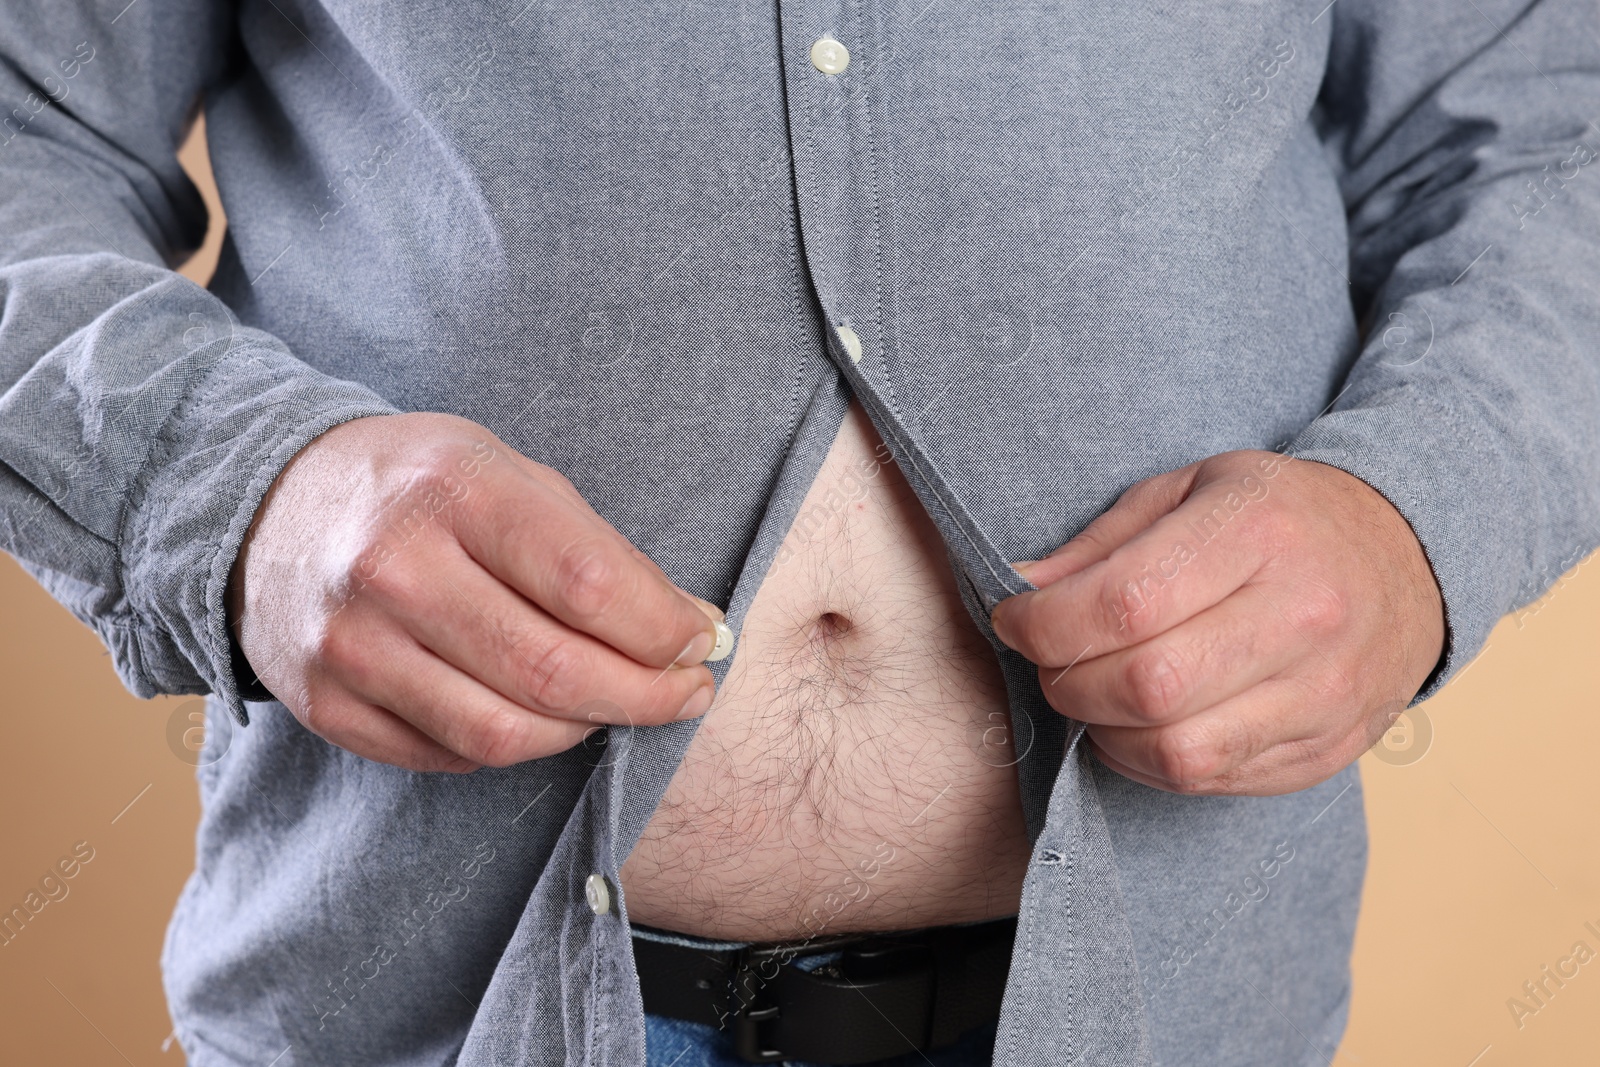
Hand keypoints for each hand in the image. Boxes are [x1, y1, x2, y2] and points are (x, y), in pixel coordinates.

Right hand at [227, 412, 727, 772]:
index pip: (589, 585)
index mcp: (456, 490)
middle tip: (685, 694)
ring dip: (583, 730)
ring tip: (611, 704)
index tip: (699, 642)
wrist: (268, 503)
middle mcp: (395, 569)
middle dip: (645, 696)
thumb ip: (598, 550)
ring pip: (504, 732)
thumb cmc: (417, 486)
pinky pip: (449, 755)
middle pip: (553, 671)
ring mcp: (352, 644)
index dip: (663, 630)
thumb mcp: (510, 473)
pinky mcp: (325, 703)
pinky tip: (533, 713)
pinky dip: (510, 744)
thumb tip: (691, 628)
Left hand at [988, 450, 1445, 795]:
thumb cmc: (1277, 518)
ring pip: (1178, 751)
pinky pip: (1212, 781)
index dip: (1047, 625)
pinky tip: (1144, 723)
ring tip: (1097, 695)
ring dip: (1106, 733)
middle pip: (1148, 685)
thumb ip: (1102, 543)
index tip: (1018, 620)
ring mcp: (1325, 692)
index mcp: (1259, 530)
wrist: (1407, 559)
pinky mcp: (1327, 748)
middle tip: (1054, 662)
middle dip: (1070, 682)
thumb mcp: (1191, 489)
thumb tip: (1020, 591)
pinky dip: (1152, 762)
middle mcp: (1304, 614)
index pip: (1126, 603)